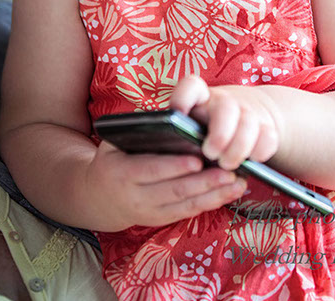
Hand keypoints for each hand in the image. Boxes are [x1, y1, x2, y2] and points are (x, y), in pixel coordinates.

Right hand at [85, 139, 246, 230]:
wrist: (97, 197)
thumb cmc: (112, 159)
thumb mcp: (114, 142)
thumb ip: (136, 130)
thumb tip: (168, 114)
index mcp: (121, 173)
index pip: (150, 170)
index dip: (174, 167)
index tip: (197, 160)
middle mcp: (134, 197)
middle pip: (174, 190)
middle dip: (204, 182)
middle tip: (229, 171)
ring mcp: (148, 212)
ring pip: (185, 205)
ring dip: (213, 195)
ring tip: (237, 182)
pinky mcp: (160, 219)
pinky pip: (188, 213)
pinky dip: (210, 203)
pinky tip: (230, 192)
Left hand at [169, 76, 279, 170]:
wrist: (244, 119)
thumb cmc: (205, 130)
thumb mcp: (190, 127)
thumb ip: (182, 134)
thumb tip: (170, 152)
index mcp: (199, 98)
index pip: (191, 86)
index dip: (184, 97)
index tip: (178, 112)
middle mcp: (223, 101)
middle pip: (225, 107)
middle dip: (220, 134)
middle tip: (212, 154)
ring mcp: (247, 111)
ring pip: (248, 122)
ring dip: (239, 148)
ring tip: (227, 164)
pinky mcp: (266, 125)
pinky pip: (269, 136)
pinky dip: (261, 151)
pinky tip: (252, 160)